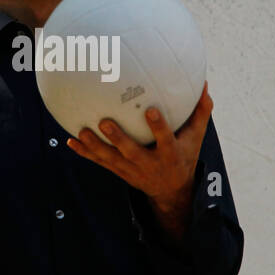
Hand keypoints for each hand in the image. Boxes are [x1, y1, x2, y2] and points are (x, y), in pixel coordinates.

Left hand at [66, 82, 211, 206]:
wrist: (171, 190)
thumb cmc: (184, 155)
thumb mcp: (196, 137)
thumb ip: (200, 112)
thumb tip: (205, 83)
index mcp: (170, 154)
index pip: (165, 140)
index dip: (159, 127)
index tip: (151, 110)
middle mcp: (149, 164)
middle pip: (131, 152)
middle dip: (118, 139)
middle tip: (104, 122)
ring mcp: (132, 170)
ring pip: (111, 159)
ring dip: (95, 147)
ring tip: (81, 132)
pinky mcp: (119, 172)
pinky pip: (100, 162)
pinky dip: (85, 153)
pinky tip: (70, 141)